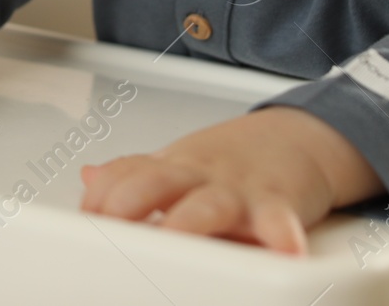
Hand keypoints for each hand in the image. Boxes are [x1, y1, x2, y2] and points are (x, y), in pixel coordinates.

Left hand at [79, 107, 381, 253]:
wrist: (303, 136)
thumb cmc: (236, 161)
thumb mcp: (182, 162)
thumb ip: (136, 174)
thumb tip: (88, 178)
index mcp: (172, 168)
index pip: (124, 174)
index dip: (99, 197)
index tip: (86, 220)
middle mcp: (199, 176)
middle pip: (153, 182)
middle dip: (127, 203)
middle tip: (109, 229)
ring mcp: (236, 189)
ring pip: (208, 204)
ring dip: (189, 221)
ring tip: (174, 237)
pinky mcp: (278, 204)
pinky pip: (278, 221)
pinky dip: (280, 235)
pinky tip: (280, 250)